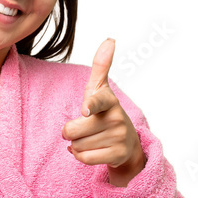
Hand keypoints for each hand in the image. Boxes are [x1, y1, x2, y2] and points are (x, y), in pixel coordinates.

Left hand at [62, 38, 145, 185]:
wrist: (127, 142)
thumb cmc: (106, 112)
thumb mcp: (101, 89)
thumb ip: (101, 65)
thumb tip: (110, 39)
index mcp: (109, 100)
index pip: (97, 101)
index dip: (90, 105)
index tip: (85, 109)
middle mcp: (116, 118)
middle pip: (72, 130)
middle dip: (70, 132)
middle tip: (82, 128)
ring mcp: (118, 137)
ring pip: (77, 145)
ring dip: (76, 145)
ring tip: (90, 138)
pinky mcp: (117, 155)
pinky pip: (84, 158)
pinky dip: (80, 156)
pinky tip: (89, 149)